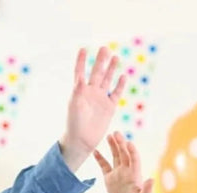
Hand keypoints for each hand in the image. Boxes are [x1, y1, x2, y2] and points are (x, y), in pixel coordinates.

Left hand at [59, 46, 126, 171]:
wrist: (82, 140)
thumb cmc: (74, 124)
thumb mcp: (74, 105)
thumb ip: (78, 90)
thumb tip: (79, 77)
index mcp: (80, 90)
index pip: (80, 71)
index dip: (81, 61)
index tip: (83, 49)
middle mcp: (91, 92)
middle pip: (97, 72)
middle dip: (100, 60)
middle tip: (104, 48)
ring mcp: (101, 99)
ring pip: (107, 80)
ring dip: (111, 69)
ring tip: (115, 57)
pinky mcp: (109, 108)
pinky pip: (116, 94)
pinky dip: (119, 85)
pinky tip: (123, 76)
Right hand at [93, 132, 152, 192]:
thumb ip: (147, 190)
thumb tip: (151, 179)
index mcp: (135, 174)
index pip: (134, 159)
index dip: (132, 151)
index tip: (128, 143)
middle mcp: (127, 171)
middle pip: (123, 154)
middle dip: (120, 143)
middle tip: (116, 133)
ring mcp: (118, 173)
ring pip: (115, 156)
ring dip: (112, 146)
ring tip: (108, 136)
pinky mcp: (110, 178)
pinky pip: (104, 166)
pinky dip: (100, 159)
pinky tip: (95, 151)